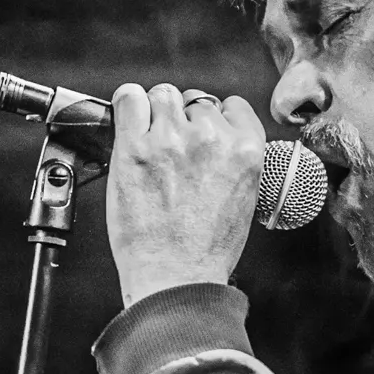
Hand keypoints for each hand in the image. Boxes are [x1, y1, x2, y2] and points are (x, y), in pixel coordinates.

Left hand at [107, 83, 265, 307]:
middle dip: (183, 122)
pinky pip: (128, 98)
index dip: (213, 119)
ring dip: (155, 113)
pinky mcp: (134, 147)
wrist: (177, 279)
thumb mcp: (244, 198)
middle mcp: (211, 137)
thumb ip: (233, 159)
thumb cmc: (207, 250)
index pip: (230, 105)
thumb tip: (215, 138)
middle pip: (194, 100)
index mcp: (246, 149)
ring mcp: (171, 139)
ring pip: (163, 95)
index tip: (201, 135)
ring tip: (150, 143)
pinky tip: (128, 126)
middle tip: (172, 152)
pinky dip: (128, 106)